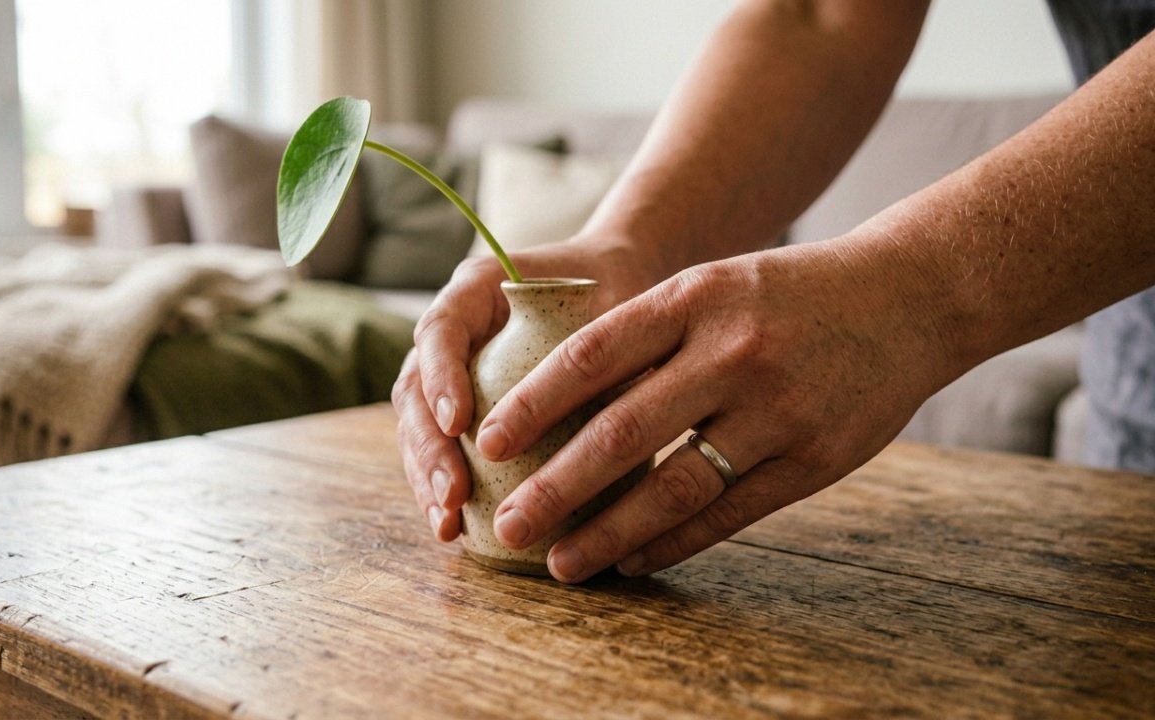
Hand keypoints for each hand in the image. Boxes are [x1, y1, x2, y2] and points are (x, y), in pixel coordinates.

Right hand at [392, 239, 659, 541]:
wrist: (614, 282)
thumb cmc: (614, 286)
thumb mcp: (613, 299)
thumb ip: (602, 337)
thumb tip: (623, 393)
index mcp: (476, 289)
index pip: (441, 330)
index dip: (441, 378)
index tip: (457, 423)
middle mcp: (452, 329)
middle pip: (416, 388)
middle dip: (428, 447)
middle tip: (453, 495)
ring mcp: (449, 369)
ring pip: (418, 425)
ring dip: (426, 476)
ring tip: (446, 523)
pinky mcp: (462, 406)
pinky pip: (440, 447)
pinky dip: (442, 486)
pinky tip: (454, 527)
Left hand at [475, 238, 960, 581]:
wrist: (910, 297)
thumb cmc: (790, 293)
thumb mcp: (714, 284)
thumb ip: (645, 333)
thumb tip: (558, 399)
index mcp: (696, 298)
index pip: (592, 356)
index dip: (533, 405)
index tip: (488, 443)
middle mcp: (733, 352)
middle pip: (623, 433)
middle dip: (555, 489)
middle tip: (508, 525)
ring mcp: (779, 409)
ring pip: (675, 487)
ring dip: (609, 533)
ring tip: (563, 564)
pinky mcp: (816, 458)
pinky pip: (730, 512)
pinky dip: (674, 541)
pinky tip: (634, 559)